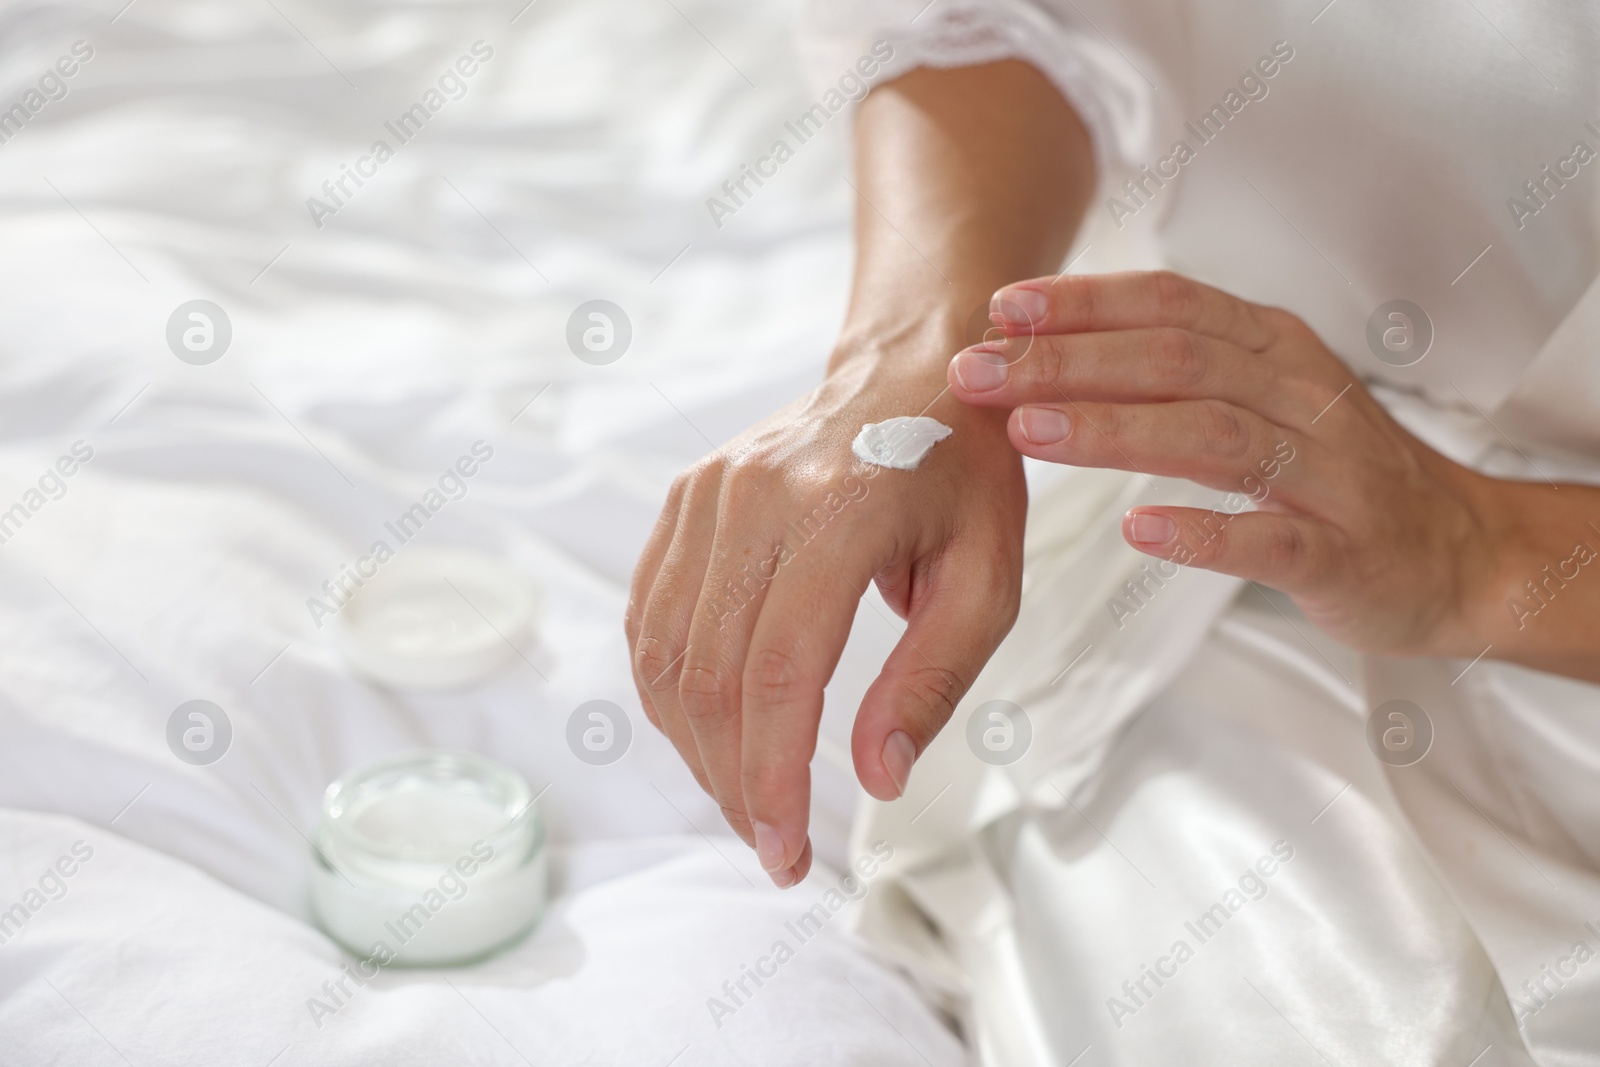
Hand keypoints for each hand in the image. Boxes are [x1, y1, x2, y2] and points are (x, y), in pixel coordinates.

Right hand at [626, 349, 1025, 886]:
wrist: (912, 370)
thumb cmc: (963, 478)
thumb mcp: (989, 579)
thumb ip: (933, 678)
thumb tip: (874, 776)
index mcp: (839, 510)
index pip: (780, 671)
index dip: (772, 776)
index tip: (785, 853)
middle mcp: (756, 496)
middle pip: (711, 674)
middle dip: (733, 781)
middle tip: (770, 845)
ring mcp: (708, 492)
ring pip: (665, 654)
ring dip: (695, 748)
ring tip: (744, 799)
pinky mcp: (685, 499)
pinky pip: (649, 617)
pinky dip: (669, 691)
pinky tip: (709, 732)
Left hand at [948, 269, 1510, 656]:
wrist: (1457, 550)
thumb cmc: (1333, 470)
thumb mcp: (1259, 394)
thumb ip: (1172, 369)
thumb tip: (1044, 350)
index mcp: (1274, 348)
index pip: (1170, 304)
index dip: (1084, 302)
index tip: (999, 309)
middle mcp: (1301, 395)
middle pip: (1177, 360)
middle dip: (1069, 361)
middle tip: (979, 372)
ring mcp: (1329, 473)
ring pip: (1216, 436)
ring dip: (1116, 429)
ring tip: (1032, 431)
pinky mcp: (1344, 551)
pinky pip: (1271, 538)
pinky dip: (1203, 531)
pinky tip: (1138, 528)